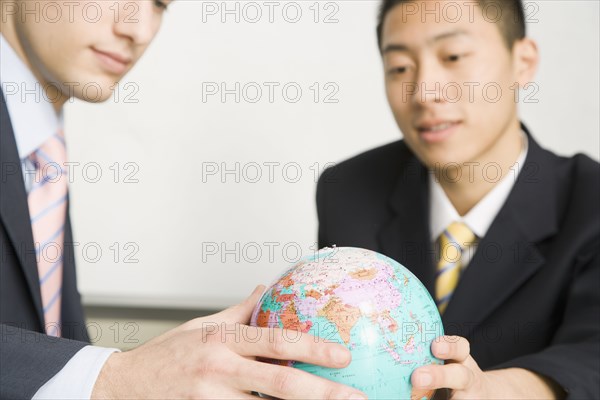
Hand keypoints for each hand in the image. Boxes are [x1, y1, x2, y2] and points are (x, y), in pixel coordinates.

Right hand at [92, 285, 366, 399]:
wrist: (121, 387)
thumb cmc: (168, 355)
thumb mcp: (203, 327)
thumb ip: (239, 311)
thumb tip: (265, 288)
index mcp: (224, 340)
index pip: (278, 340)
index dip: (314, 347)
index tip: (344, 355)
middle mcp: (220, 370)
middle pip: (281, 384)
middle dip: (324, 393)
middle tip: (357, 399)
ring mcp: (210, 399)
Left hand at [410, 335, 562, 398]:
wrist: (490, 397)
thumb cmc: (454, 378)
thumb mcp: (446, 362)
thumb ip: (428, 356)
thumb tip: (396, 347)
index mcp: (461, 361)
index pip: (458, 348)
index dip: (449, 345)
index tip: (434, 345)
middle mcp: (468, 380)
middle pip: (459, 375)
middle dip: (438, 375)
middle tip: (416, 378)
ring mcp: (470, 397)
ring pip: (460, 399)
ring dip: (447, 394)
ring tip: (421, 394)